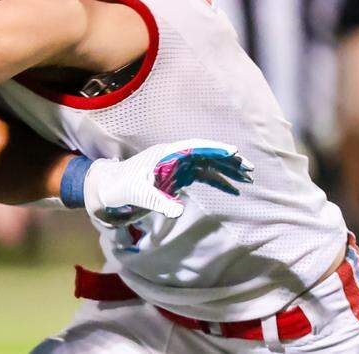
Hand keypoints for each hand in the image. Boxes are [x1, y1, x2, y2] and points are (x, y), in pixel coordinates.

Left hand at [84, 139, 252, 226]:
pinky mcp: (178, 177)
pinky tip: (233, 189)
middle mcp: (173, 157)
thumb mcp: (138, 195)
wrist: (109, 189)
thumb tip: (178, 210)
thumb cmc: (121, 187)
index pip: (193, 147)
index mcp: (164, 154)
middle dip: (227, 159)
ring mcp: (177, 166)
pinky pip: (203, 176)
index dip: (213, 148)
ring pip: (207, 164)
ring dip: (227, 169)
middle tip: (249, 169)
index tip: (233, 152)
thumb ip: (157, 201)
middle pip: (205, 153)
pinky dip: (218, 180)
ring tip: (248, 177)